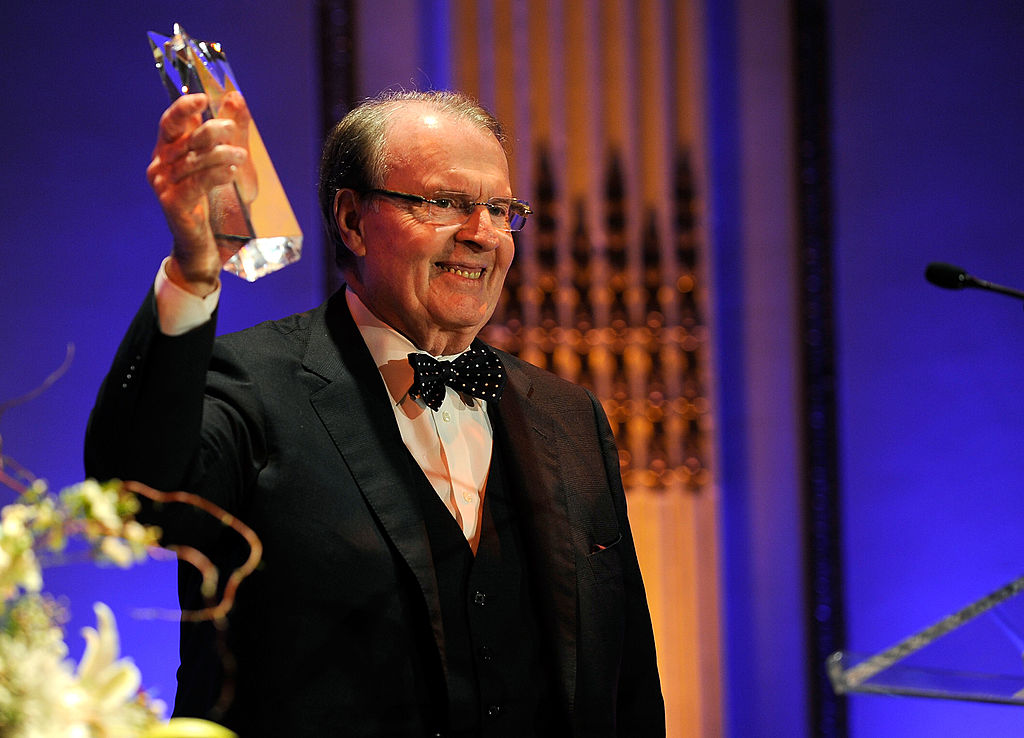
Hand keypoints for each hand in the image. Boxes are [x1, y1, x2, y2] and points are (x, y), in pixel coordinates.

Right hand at [146, 93, 248, 294]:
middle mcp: (161, 164)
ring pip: (192, 160)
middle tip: (232, 130)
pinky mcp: (172, 203)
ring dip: (220, 154)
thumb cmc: (215, 201)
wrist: (205, 243)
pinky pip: (195, 183)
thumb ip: (230, 130)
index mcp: (169, 150)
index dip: (184, 107)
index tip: (203, 98)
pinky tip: (231, 171)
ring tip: (241, 155)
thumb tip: (235, 96)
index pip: (171, 122)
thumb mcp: (228, 160)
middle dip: (209, 130)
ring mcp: (164, 184)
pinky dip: (215, 174)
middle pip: (184, 138)